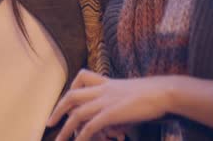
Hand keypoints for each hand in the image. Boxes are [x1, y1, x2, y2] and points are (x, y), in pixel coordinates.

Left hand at [47, 69, 169, 140]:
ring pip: (78, 112)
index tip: (65, 101)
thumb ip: (117, 103)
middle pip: (73, 95)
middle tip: (50, 122)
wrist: (162, 92)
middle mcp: (103, 89)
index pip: (82, 77)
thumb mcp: (130, 93)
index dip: (71, 88)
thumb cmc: (151, 94)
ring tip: (58, 140)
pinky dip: (82, 136)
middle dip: (59, 108)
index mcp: (108, 82)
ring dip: (65, 128)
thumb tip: (110, 122)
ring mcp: (106, 100)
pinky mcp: (112, 113)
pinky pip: (91, 126)